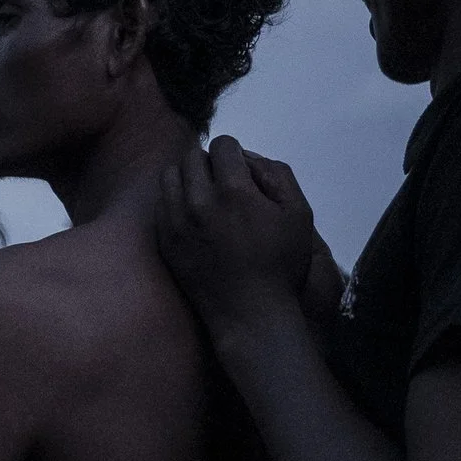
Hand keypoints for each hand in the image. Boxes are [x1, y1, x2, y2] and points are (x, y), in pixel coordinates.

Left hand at [155, 136, 324, 340]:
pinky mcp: (164, 241)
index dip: (236, 154)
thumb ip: (277, 175)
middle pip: (192, 156)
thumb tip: (249, 158)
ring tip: (205, 196)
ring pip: (170, 176)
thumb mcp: (299, 214)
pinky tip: (192, 217)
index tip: (241, 172)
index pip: (223, 145)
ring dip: (187, 178)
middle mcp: (199, 202)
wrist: (250, 314)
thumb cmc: (281, 265)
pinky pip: (161, 203)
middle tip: (225, 183)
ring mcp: (176, 222)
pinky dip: (174, 201)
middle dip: (210, 162)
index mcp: (234, 191)